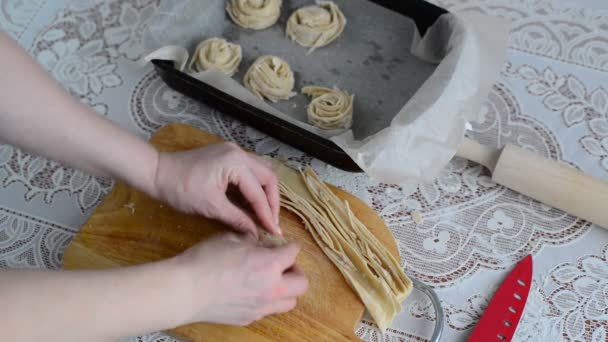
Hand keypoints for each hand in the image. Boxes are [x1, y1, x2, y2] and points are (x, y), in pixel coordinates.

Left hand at [152, 142, 280, 236]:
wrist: (156, 172)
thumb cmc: (180, 189)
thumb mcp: (210, 207)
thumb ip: (237, 219)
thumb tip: (255, 234)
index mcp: (235, 163)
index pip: (258, 192)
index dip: (267, 214)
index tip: (274, 232)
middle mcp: (239, 153)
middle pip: (268, 177)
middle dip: (272, 201)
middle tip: (272, 223)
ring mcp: (233, 151)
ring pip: (261, 172)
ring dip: (265, 193)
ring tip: (265, 214)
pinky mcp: (227, 155)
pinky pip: (249, 170)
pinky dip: (254, 186)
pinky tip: (252, 202)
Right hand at [174, 233, 308, 325]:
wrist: (185, 290)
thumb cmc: (205, 261)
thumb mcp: (230, 239)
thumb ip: (250, 241)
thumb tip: (257, 243)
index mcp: (270, 264)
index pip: (294, 252)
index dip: (288, 246)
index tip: (280, 245)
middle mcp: (272, 288)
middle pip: (302, 283)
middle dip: (294, 271)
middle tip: (280, 265)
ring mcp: (262, 307)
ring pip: (290, 302)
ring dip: (285, 289)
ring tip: (269, 280)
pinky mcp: (249, 318)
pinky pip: (269, 310)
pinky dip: (267, 301)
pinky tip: (251, 292)